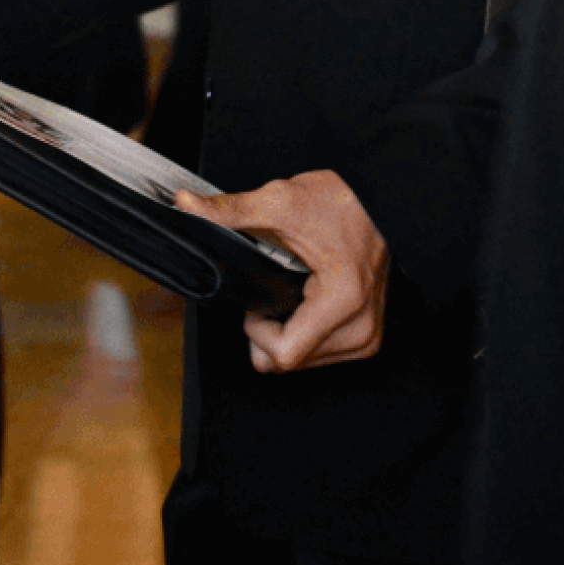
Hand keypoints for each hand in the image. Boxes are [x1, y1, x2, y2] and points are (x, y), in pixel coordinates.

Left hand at [175, 169, 388, 373]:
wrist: (378, 201)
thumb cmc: (340, 201)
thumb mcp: (280, 201)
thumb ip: (230, 210)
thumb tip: (185, 204)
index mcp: (342, 302)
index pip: (283, 354)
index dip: (256, 331)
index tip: (258, 302)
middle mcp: (360, 329)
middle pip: (290, 364)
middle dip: (269, 332)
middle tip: (276, 289)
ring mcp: (367, 338)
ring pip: (304, 364)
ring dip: (287, 334)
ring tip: (294, 291)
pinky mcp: (367, 338)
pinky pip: (321, 356)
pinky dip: (304, 334)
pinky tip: (306, 302)